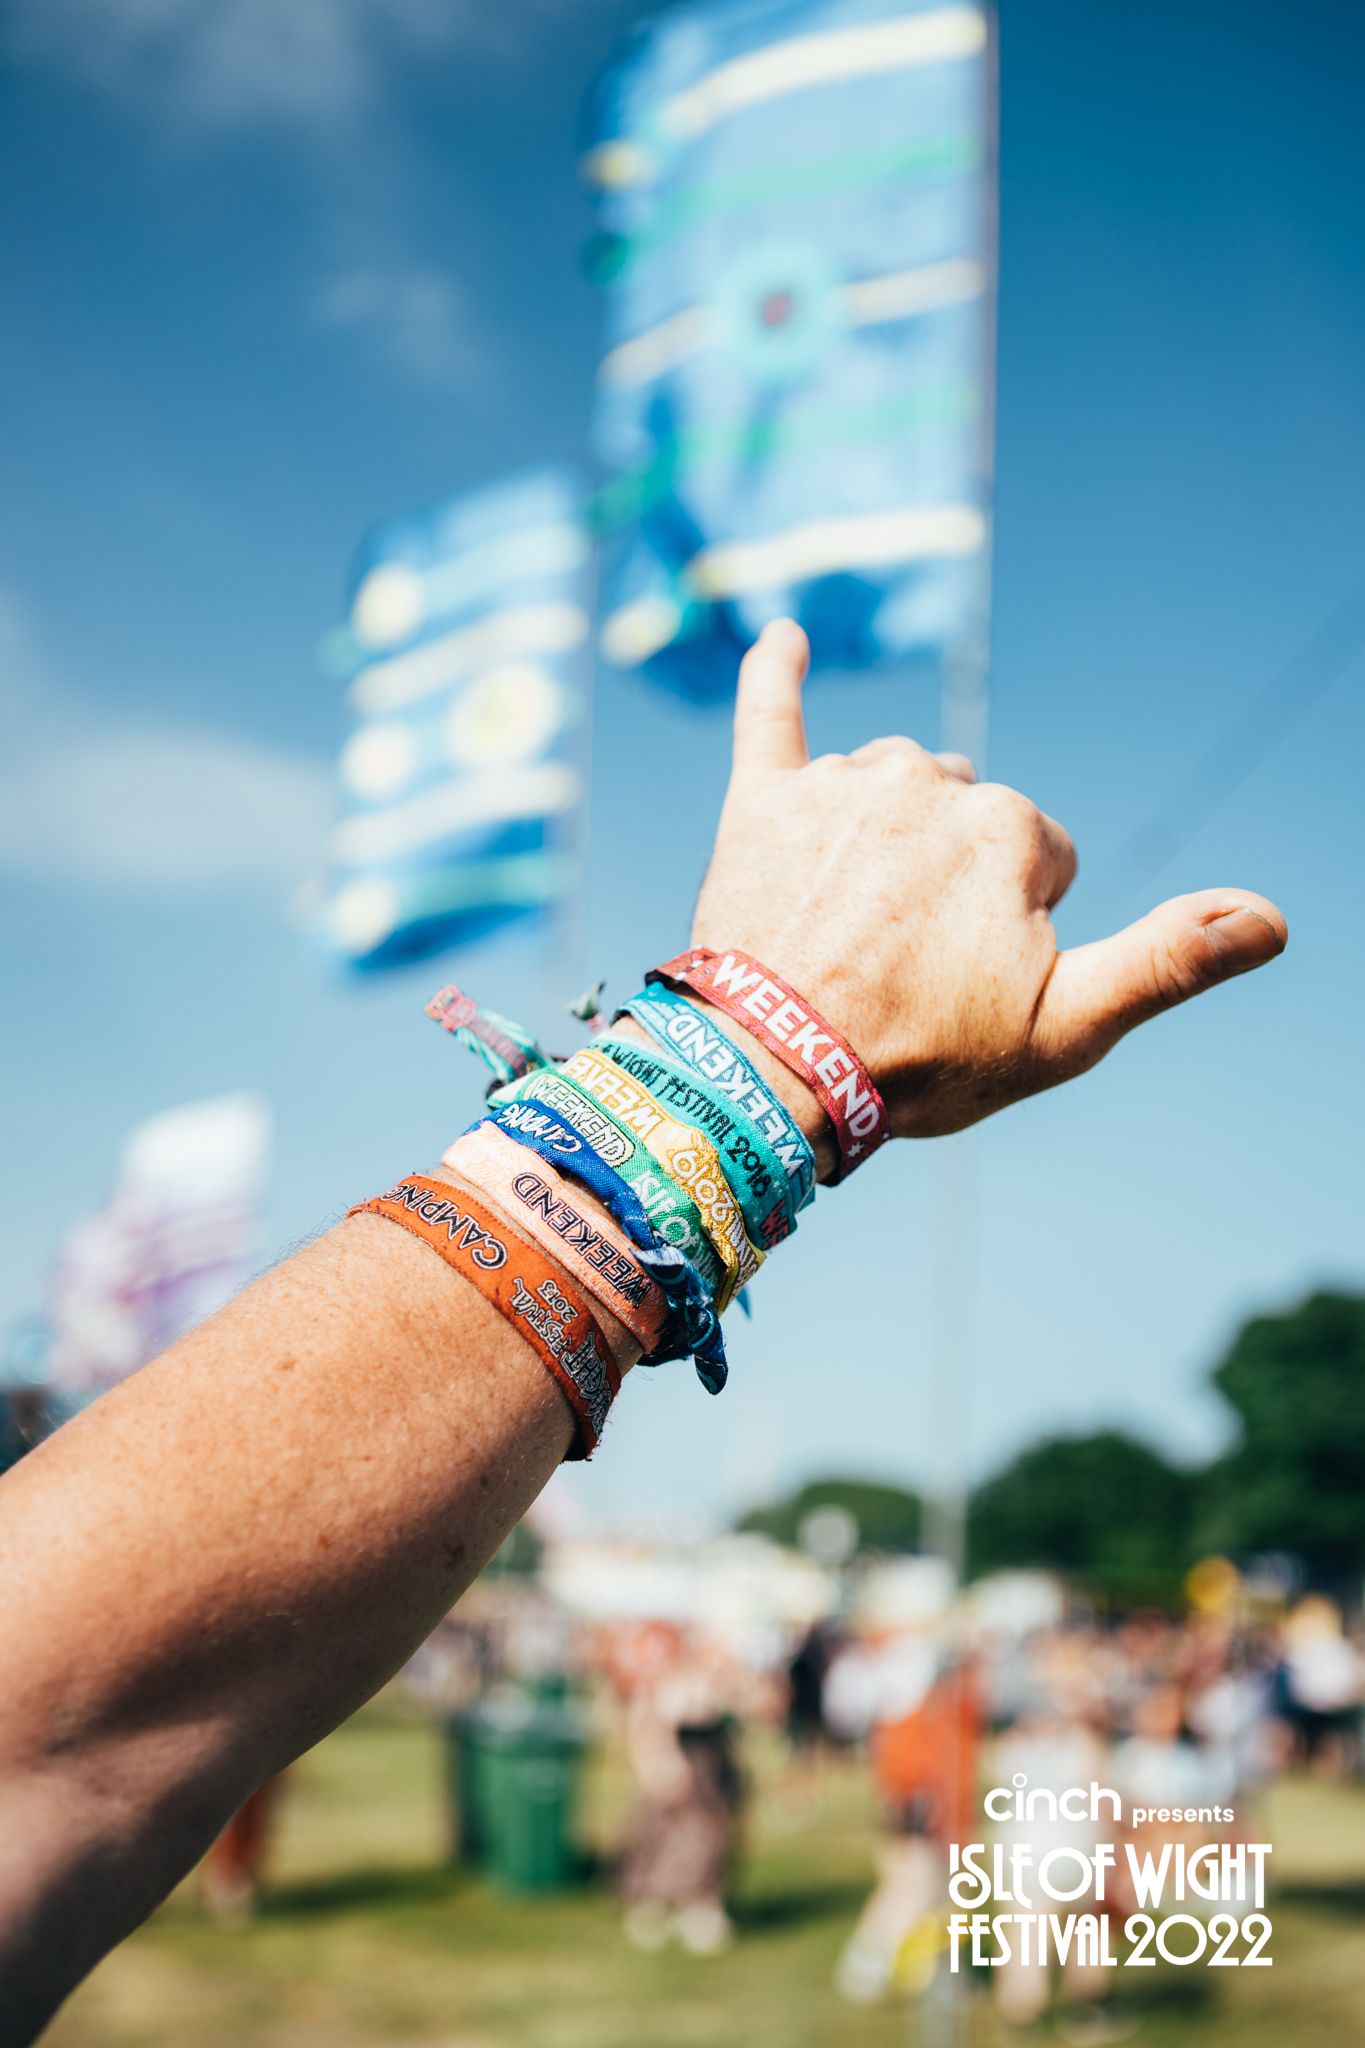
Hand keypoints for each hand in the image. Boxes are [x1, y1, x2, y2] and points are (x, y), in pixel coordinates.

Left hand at [690, 620, 1286, 1139]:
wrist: (774, 1070)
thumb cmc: (923, 1057)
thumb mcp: (1065, 1027)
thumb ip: (1169, 962)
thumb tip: (1269, 919)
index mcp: (1012, 829)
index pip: (1041, 862)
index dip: (1013, 932)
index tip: (963, 986)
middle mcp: (929, 782)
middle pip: (963, 820)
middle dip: (947, 883)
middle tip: (900, 968)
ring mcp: (841, 784)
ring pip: (887, 790)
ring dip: (883, 840)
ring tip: (848, 928)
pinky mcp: (762, 797)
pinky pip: (771, 715)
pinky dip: (775, 677)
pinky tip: (783, 639)